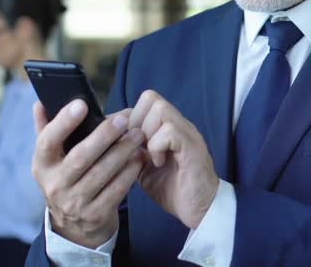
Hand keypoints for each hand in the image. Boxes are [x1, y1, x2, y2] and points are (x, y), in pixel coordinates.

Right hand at [32, 100, 144, 247]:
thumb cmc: (66, 179)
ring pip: (102, 173)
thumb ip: (47, 130)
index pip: (47, 141)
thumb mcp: (52, 160)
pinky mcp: (95, 215)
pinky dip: (129, 172)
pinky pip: (116, 190)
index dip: (63, 122)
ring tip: (138, 135)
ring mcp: (75, 203)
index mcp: (42, 166)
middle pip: (80, 157)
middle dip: (103, 136)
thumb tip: (39, 102)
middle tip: (124, 119)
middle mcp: (55, 185)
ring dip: (122, 152)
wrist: (74, 226)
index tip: (82, 104)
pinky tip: (140, 157)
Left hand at [129, 90, 218, 228]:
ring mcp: (187, 133)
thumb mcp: (144, 169)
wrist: (199, 210)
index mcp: (168, 127)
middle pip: (150, 98)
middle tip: (137, 147)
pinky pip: (169, 131)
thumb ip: (133, 152)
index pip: (146, 100)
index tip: (123, 140)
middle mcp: (179, 124)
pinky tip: (158, 163)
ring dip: (147, 133)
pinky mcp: (193, 146)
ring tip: (149, 156)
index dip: (129, 117)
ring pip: (160, 110)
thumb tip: (111, 141)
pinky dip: (157, 147)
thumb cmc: (174, 190)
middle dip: (136, 122)